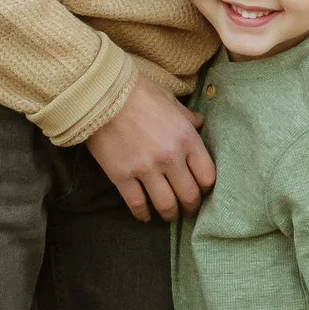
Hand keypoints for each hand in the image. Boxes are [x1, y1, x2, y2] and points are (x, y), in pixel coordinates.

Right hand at [86, 72, 215, 222]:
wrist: (101, 95)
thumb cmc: (138, 92)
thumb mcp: (170, 100)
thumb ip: (187, 117)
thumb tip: (199, 123)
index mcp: (186, 138)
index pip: (207, 175)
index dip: (206, 187)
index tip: (202, 190)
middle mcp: (170, 158)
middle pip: (189, 195)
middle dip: (191, 207)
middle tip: (189, 210)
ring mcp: (146, 169)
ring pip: (166, 205)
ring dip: (170, 215)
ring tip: (170, 216)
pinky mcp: (122, 176)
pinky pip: (137, 204)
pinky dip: (143, 214)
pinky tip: (145, 217)